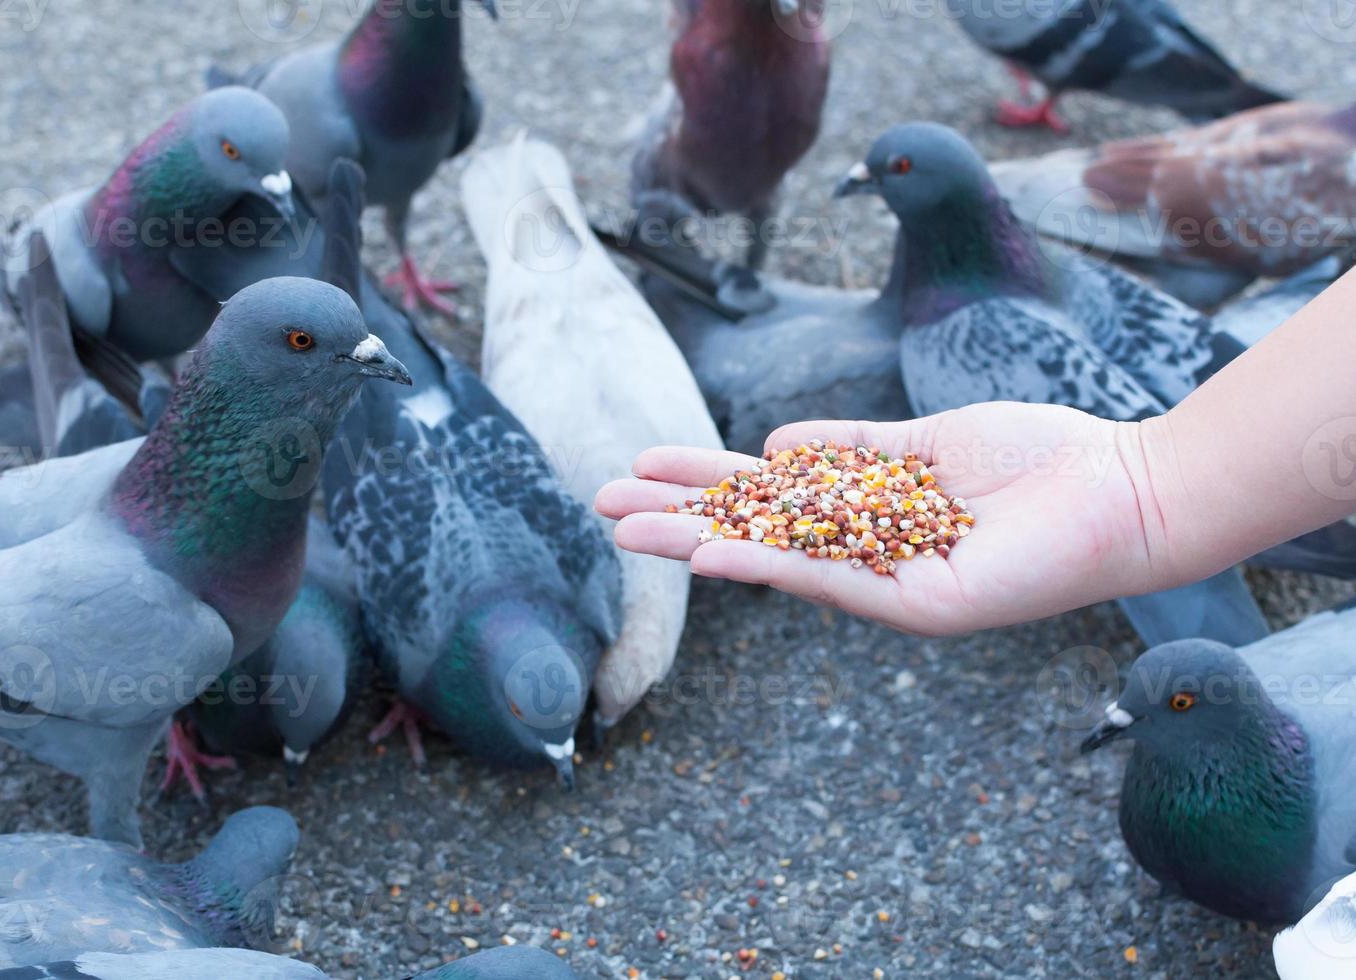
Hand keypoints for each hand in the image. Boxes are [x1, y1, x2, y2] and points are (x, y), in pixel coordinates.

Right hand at [596, 403, 1160, 635]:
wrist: (1125, 490)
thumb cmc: (1039, 457)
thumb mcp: (925, 443)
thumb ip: (852, 449)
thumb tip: (774, 448)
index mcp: (868, 511)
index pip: (768, 493)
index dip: (704, 478)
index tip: (645, 461)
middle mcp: (868, 551)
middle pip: (756, 529)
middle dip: (678, 514)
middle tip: (601, 502)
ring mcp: (890, 582)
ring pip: (778, 557)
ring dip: (698, 541)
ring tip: (624, 527)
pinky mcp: (923, 603)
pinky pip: (835, 579)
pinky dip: (772, 564)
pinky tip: (713, 551)